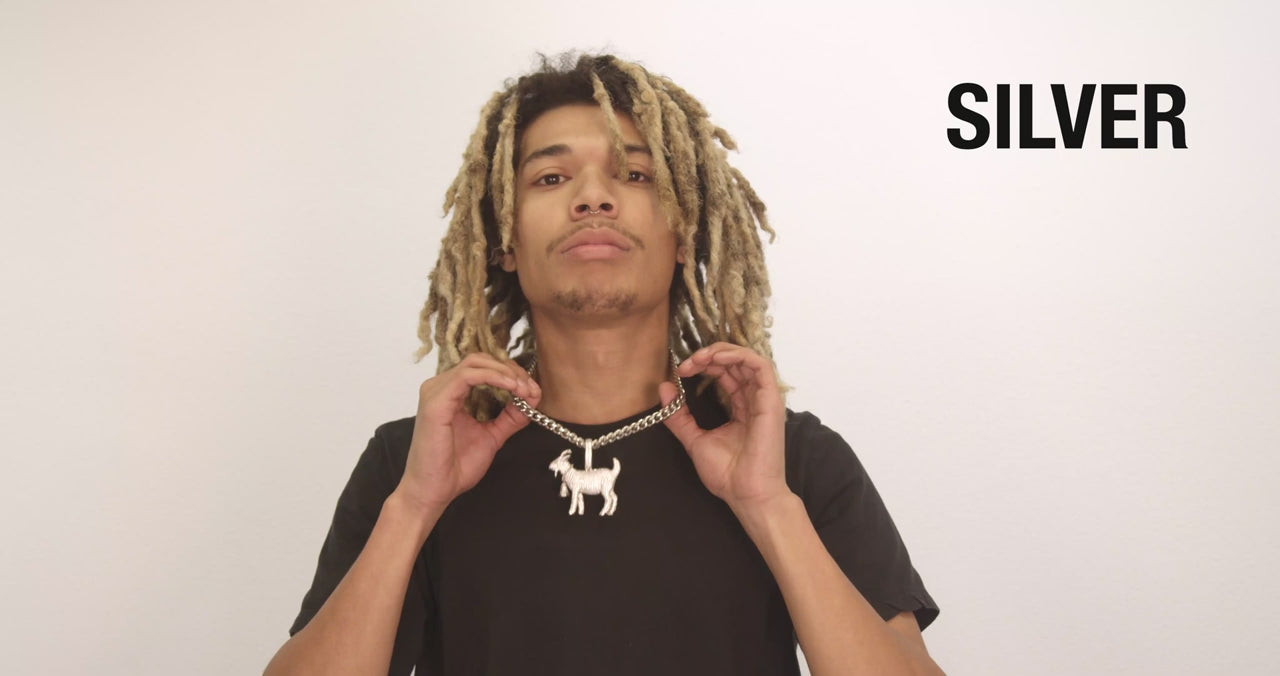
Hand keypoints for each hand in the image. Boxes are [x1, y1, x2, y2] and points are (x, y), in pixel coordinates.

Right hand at [394, 353, 541, 515]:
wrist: (434, 491)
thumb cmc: (454, 467)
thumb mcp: (492, 436)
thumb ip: (510, 417)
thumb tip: (532, 399)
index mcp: (450, 393)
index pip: (483, 367)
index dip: (511, 373)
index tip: (532, 390)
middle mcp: (440, 387)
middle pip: (481, 360)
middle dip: (511, 369)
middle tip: (530, 388)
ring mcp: (435, 391)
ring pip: (475, 362)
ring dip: (505, 372)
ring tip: (523, 388)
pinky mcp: (436, 401)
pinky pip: (468, 375)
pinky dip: (494, 377)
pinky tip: (511, 387)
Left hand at [658, 342, 791, 512]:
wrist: (746, 494)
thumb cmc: (727, 474)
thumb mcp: (693, 439)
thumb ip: (678, 416)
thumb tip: (664, 388)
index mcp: (740, 408)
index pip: (725, 374)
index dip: (704, 365)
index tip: (681, 371)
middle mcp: (754, 400)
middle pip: (736, 363)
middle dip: (710, 356)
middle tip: (687, 363)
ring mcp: (764, 400)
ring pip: (748, 359)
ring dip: (722, 352)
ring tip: (699, 358)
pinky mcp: (771, 401)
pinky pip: (760, 366)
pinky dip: (739, 356)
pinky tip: (717, 360)